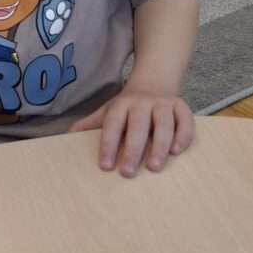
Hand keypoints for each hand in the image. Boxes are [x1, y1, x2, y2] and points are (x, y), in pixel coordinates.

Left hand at [72, 91, 193, 177]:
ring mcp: (164, 104)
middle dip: (133, 149)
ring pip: (164, 123)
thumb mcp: (108, 110)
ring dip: (159, 145)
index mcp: (121, 105)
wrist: (155, 79)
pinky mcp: (182, 107)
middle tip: (128, 173)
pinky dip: (183, 135)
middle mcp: (142, 103)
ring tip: (154, 167)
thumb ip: (91, 123)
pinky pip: (185, 121)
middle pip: (138, 125)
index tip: (105, 166)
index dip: (108, 145)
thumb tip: (67, 136)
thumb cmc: (129, 105)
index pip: (113, 124)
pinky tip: (177, 151)